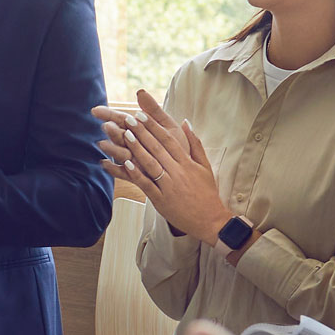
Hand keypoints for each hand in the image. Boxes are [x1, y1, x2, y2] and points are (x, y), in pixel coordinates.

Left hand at [93, 90, 230, 244]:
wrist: (210, 220)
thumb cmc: (207, 193)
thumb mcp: (205, 166)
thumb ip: (195, 144)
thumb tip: (186, 123)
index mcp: (187, 163)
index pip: (168, 140)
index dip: (153, 126)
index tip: (141, 114)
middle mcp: (178, 172)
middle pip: (157, 148)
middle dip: (142, 132)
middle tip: (127, 118)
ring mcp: (169, 186)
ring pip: (151, 163)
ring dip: (137, 148)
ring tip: (124, 135)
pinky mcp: (161, 200)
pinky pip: (147, 184)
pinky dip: (136, 174)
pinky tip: (125, 163)